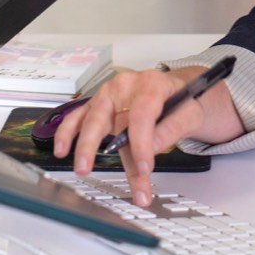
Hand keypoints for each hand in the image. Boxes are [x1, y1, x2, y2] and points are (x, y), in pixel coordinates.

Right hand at [54, 66, 236, 206]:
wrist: (180, 89)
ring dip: (83, 145)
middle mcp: (126, 86)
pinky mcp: (101, 106)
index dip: (141, 144)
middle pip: (108, 117)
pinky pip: (80, 118)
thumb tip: (152, 147)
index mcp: (152, 83)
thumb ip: (173, 127)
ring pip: (91, 119)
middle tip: (92, 171)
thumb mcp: (191, 112)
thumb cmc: (185, 100)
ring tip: (81, 167)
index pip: (142, 115)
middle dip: (99, 146)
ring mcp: (110, 95)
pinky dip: (69, 133)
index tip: (144, 168)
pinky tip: (63, 149)